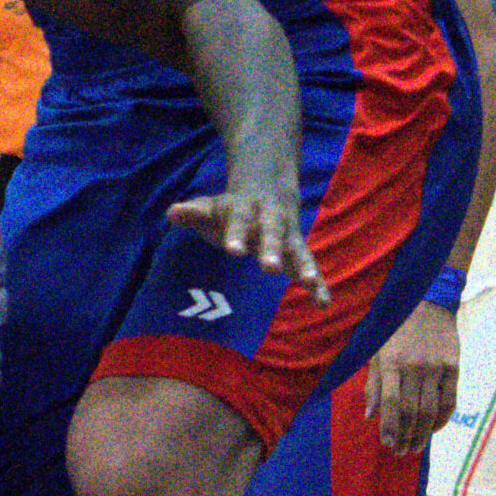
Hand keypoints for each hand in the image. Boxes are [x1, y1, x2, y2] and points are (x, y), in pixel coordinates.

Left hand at [163, 189, 327, 301]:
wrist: (267, 191)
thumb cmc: (230, 209)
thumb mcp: (211, 208)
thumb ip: (193, 213)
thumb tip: (171, 212)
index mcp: (246, 210)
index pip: (239, 221)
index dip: (236, 235)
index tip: (232, 250)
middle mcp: (271, 221)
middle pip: (272, 233)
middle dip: (271, 250)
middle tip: (269, 268)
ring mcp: (288, 238)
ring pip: (298, 250)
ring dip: (305, 266)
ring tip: (310, 283)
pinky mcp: (299, 254)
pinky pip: (311, 269)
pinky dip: (319, 285)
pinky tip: (324, 304)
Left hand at [366, 300, 459, 453]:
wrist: (428, 304)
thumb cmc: (395, 330)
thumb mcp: (377, 352)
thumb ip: (373, 385)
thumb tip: (370, 416)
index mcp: (391, 363)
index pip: (390, 403)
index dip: (389, 427)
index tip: (387, 444)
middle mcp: (414, 367)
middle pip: (410, 411)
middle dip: (405, 436)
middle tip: (401, 452)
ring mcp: (436, 368)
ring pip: (430, 411)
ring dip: (422, 434)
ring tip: (415, 448)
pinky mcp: (453, 368)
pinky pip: (449, 401)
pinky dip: (441, 420)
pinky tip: (433, 429)